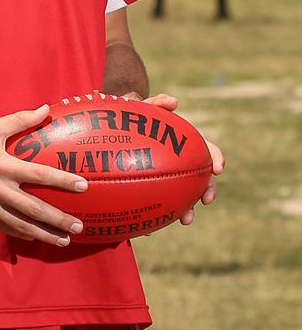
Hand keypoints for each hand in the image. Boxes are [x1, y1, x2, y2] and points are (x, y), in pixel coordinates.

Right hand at [0, 105, 86, 246]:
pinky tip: (35, 238)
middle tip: (78, 225)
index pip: (40, 175)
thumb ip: (21, 119)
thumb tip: (45, 108)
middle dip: (59, 219)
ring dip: (45, 234)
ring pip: (22, 226)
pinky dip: (22, 234)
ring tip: (64, 240)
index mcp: (3, 166)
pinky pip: (4, 229)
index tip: (82, 186)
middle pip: (35, 209)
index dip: (63, 181)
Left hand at [137, 92, 224, 224]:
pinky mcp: (153, 191)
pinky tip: (152, 227)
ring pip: (186, 196)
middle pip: (202, 177)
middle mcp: (181, 162)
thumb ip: (156, 102)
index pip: (206, 150)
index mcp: (184, 144)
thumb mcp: (141, 108)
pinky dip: (160, 214)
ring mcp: (169, 177)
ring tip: (185, 220)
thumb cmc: (131, 118)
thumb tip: (174, 102)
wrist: (113, 131)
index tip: (217, 169)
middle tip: (205, 200)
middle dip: (208, 190)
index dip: (216, 158)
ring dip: (190, 208)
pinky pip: (160, 205)